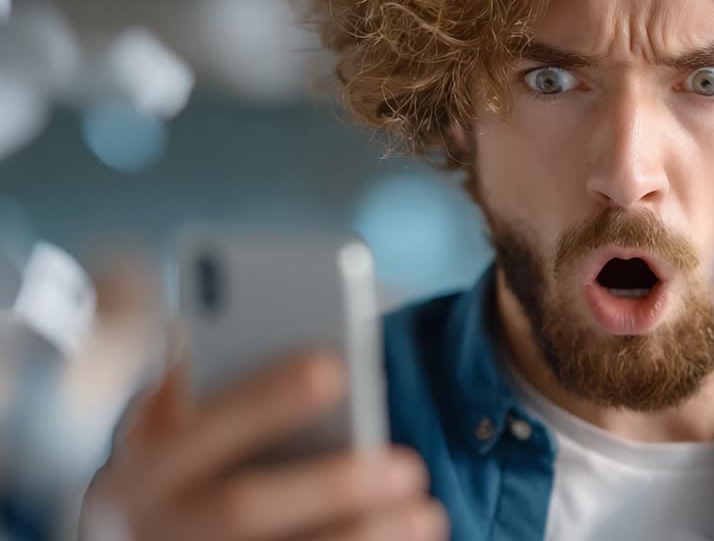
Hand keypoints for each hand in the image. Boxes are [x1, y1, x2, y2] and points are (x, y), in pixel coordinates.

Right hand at [85, 352, 448, 540]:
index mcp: (145, 465)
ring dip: (361, 536)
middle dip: (329, 485)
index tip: (333, 367)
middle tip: (411, 467)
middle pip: (243, 507)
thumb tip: (269, 334)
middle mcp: (158, 524)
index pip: (205, 427)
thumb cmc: (193, 455)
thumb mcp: (179, 420)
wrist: (153, 538)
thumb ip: (212, 378)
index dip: (266, 398)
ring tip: (427, 514)